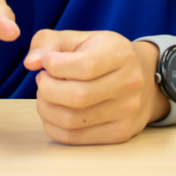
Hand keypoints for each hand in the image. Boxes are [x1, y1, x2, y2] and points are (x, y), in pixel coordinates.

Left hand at [24, 29, 169, 144]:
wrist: (144, 78)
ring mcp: (127, 111)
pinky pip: (76, 138)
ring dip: (47, 109)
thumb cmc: (106, 55)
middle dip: (47, 89)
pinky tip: (52, 112)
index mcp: (121, 53)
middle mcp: (129, 83)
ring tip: (46, 96)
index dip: (54, 66)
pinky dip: (54, 127)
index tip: (45, 63)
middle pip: (77, 96)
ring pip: (73, 120)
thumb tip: (31, 62)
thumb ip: (51, 42)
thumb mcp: (82, 39)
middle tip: (43, 81)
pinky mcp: (120, 133)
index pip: (83, 66)